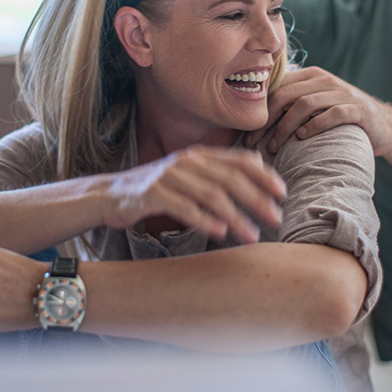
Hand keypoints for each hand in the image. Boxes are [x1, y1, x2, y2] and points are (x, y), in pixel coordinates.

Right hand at [104, 146, 284, 243]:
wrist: (109, 194)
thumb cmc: (155, 189)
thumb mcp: (188, 173)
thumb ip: (220, 169)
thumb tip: (258, 162)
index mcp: (198, 155)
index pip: (239, 160)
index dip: (263, 175)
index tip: (282, 194)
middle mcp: (186, 161)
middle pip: (230, 178)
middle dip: (256, 199)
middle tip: (275, 218)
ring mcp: (168, 176)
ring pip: (211, 195)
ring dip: (235, 217)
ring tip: (251, 235)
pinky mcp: (152, 194)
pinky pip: (184, 208)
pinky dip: (204, 220)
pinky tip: (220, 233)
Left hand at [247, 66, 385, 154]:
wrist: (384, 125)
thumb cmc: (340, 119)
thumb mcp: (315, 106)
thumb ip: (291, 105)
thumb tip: (253, 122)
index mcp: (311, 77)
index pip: (276, 87)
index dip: (258, 110)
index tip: (244, 134)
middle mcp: (325, 81)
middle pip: (286, 95)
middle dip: (266, 120)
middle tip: (254, 143)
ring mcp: (343, 93)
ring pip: (305, 104)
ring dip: (285, 127)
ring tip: (275, 146)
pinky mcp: (358, 109)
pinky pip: (332, 113)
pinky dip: (314, 125)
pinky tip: (302, 137)